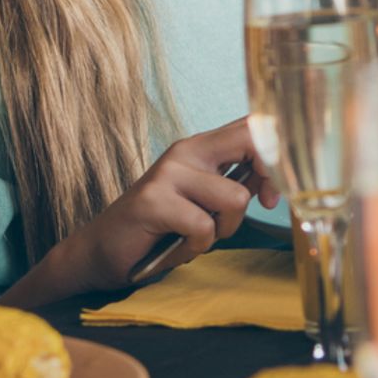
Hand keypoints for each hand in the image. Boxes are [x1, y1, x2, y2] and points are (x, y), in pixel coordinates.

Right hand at [53, 117, 267, 294]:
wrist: (101, 251)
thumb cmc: (162, 229)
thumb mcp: (206, 202)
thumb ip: (238, 183)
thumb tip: (277, 176)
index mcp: (202, 147)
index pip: (254, 126)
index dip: (277, 156)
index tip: (273, 195)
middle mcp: (186, 151)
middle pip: (252, 140)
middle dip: (268, 178)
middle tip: (258, 207)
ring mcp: (168, 173)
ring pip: (235, 198)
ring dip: (223, 230)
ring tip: (196, 236)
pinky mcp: (153, 201)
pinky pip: (204, 227)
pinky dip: (196, 247)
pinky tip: (175, 246)